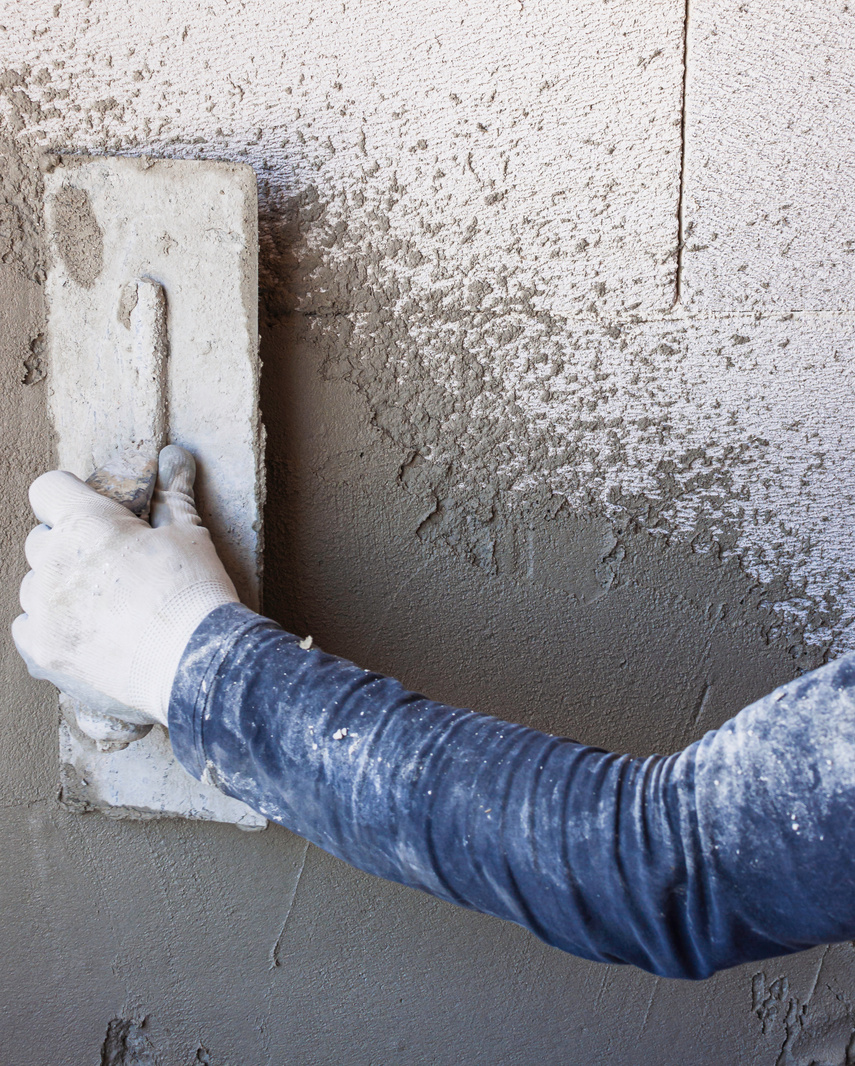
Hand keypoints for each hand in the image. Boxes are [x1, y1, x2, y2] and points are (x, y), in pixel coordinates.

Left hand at [12, 445, 238, 726]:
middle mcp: (54, 562)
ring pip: (33, 585)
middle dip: (67, 546)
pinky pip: (27, 626)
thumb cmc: (194, 593)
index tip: (88, 509)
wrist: (196, 662)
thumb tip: (176, 457)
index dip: (68, 496)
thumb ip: (172, 495)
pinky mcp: (43, 649)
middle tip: (108, 565)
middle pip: (39, 540)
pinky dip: (49, 626)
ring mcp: (44, 608)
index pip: (48, 488)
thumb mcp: (189, 535)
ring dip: (57, 588)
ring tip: (101, 605)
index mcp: (87, 523)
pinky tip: (84, 631)